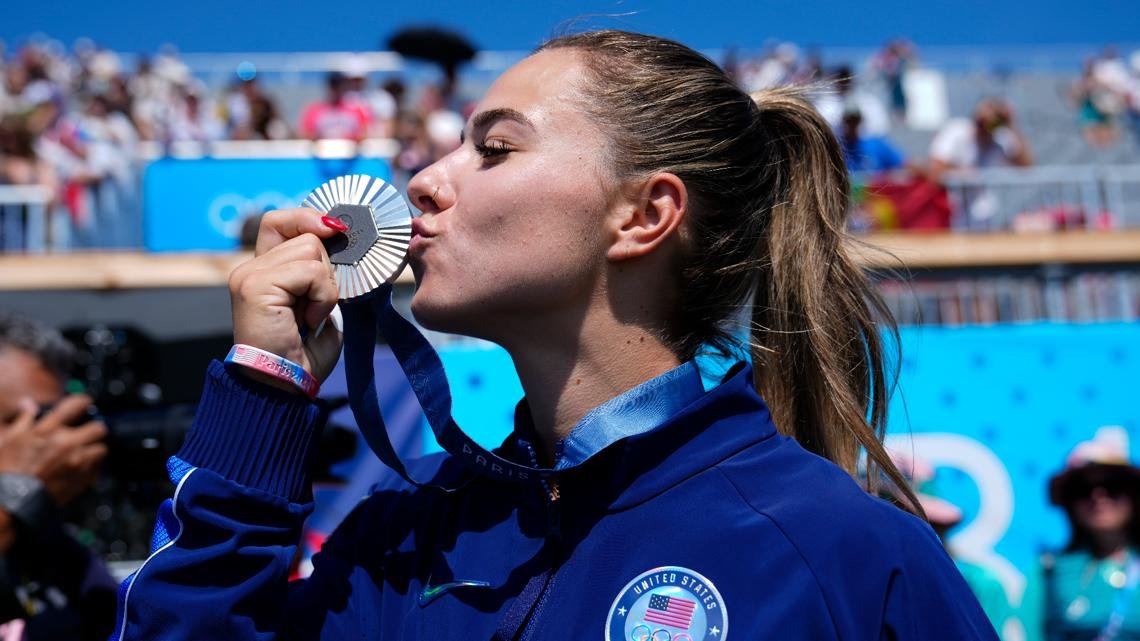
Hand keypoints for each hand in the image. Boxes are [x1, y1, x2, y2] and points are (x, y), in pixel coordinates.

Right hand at [0, 395, 107, 505]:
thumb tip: (29, 403)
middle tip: (86, 434)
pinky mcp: (82, 479)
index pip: (77, 404)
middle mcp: (67, 443)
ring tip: (83, 454)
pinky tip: (80, 469)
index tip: (84, 404)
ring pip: (102, 449)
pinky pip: (98, 469)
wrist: (10, 501)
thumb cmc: (7, 469)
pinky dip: (92, 468)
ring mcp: (77, 462)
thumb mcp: (10, 439)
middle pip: (99, 428)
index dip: (83, 402)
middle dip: (93, 429)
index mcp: (49, 429)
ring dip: (94, 450)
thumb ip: (24, 419)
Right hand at [228, 208, 343, 386]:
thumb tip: (339, 242)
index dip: (309, 219)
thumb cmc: (303, 355)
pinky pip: (310, 272)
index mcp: (263, 271)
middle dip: (326, 270)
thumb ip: (320, 273)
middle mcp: (250, 269)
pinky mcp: (255, 285)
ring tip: (311, 315)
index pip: (281, 221)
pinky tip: (309, 319)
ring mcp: (250, 275)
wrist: (283, 386)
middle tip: (316, 306)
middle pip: (306, 236)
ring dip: (326, 287)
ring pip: (311, 250)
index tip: (335, 231)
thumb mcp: (318, 305)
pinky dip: (322, 296)